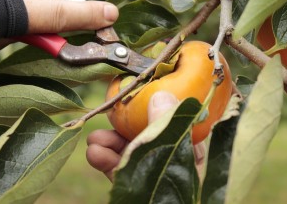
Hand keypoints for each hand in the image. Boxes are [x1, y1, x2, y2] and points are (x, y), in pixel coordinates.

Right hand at [86, 91, 205, 181]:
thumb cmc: (176, 195)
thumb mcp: (172, 158)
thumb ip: (167, 128)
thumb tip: (163, 93)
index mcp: (193, 155)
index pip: (176, 123)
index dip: (155, 109)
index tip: (135, 99)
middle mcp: (175, 164)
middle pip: (148, 137)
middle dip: (126, 129)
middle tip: (108, 120)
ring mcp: (155, 178)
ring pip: (132, 155)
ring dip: (111, 145)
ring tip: (93, 141)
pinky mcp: (137, 190)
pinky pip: (122, 172)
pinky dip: (107, 162)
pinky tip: (94, 154)